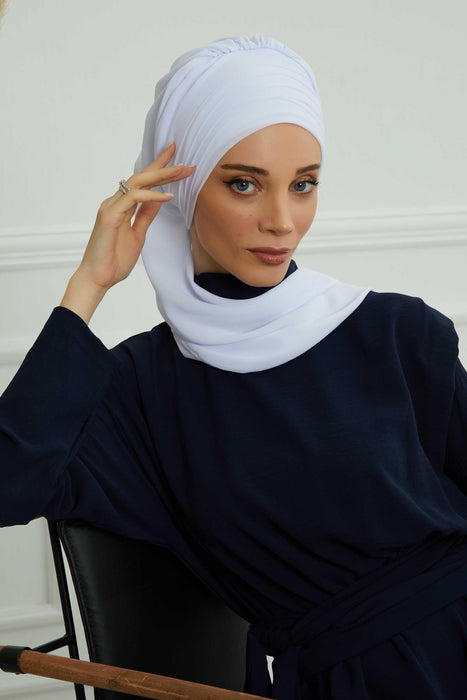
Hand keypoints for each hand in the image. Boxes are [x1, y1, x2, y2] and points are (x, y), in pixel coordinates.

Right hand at [76, 142, 194, 290]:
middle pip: (141, 177)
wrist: (98, 279)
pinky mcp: (109, 216)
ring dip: (161, 175)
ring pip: (137, 183)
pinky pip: (132, 199)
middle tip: (185, 161)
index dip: (159, 170)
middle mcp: (115, 202)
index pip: (143, 183)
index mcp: (121, 207)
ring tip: (181, 171)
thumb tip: (159, 199)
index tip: (178, 161)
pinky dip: (151, 196)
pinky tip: (167, 196)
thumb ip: (146, 216)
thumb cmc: (114, 260)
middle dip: (163, 166)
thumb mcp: (138, 235)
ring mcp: (111, 207)